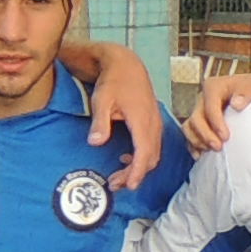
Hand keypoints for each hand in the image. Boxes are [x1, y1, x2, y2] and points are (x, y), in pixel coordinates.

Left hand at [83, 44, 167, 189]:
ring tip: (117, 177)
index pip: (144, 153)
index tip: (130, 186)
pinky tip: (125, 158)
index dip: (138, 172)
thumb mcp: (101, 100)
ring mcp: (155, 123)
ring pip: (153, 154)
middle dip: (134, 175)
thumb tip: (95, 143)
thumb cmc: (113, 81)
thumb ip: (100, 122)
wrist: (127, 65)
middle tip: (114, 184)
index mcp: (142, 120)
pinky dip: (142, 157)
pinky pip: (153, 146)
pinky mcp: (153, 123)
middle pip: (150, 158)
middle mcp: (153, 123)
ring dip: (138, 168)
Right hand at [181, 67, 250, 155]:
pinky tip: (200, 155)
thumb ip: (247, 91)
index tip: (226, 137)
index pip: (209, 107)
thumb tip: (236, 105)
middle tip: (218, 147)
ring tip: (210, 150)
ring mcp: (200, 110)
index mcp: (213, 87)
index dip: (215, 123)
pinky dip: (193, 144)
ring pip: (189, 127)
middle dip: (205, 135)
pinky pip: (190, 133)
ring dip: (197, 141)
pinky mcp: (201, 120)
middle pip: (196, 118)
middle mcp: (203, 98)